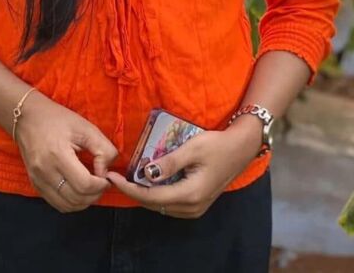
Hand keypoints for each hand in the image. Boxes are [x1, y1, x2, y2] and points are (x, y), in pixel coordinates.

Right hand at [15, 90, 118, 212]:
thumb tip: (106, 171)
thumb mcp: (85, 127)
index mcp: (58, 155)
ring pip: (66, 206)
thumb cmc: (57, 119)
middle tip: (102, 183)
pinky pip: (56, 203)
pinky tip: (78, 191)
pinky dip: (71, 203)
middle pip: (76, 198)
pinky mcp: (35, 184)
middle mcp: (45, 172)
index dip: (100, 185)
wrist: (27, 118)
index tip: (107, 177)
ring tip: (92, 188)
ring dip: (83, 202)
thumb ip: (102, 148)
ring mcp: (38, 180)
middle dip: (95, 195)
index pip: (84, 184)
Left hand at [106, 117, 262, 218]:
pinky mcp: (197, 204)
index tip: (112, 177)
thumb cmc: (217, 144)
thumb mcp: (192, 148)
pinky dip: (156, 194)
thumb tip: (146, 173)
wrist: (241, 148)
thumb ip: (169, 162)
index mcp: (190, 194)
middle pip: (154, 204)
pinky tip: (149, 181)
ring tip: (128, 178)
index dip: (129, 188)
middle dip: (133, 191)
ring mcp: (195, 208)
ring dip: (144, 193)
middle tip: (116, 176)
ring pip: (161, 205)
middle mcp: (191, 207)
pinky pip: (170, 203)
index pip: (151, 196)